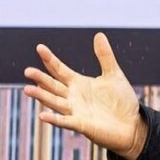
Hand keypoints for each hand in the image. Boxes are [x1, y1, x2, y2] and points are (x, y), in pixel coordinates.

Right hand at [24, 32, 147, 159]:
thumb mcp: (114, 75)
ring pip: (55, 102)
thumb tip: (99, 34)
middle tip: (27, 71)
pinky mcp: (82, 125)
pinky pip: (66, 122)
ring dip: (42, 97)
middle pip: (52, 85)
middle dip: (41, 78)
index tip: (40, 47)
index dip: (50, 59)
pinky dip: (55, 119)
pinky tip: (43, 116)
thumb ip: (105, 57)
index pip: (60, 69)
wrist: (132, 125)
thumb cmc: (121, 101)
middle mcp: (73, 96)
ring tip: (27, 89)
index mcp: (79, 83)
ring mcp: (76, 111)